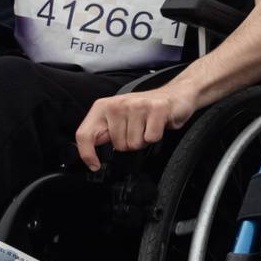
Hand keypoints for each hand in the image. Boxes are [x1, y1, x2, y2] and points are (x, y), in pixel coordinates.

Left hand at [76, 83, 198, 170]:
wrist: (175, 94)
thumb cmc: (145, 109)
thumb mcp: (119, 117)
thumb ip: (104, 131)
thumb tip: (90, 150)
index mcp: (103, 106)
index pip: (84, 134)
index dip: (87, 154)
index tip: (95, 165)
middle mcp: (118, 104)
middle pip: (118, 145)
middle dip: (130, 144)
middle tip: (138, 131)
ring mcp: (137, 105)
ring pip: (135, 143)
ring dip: (144, 141)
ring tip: (148, 127)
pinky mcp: (157, 108)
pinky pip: (151, 138)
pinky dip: (156, 136)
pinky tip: (158, 125)